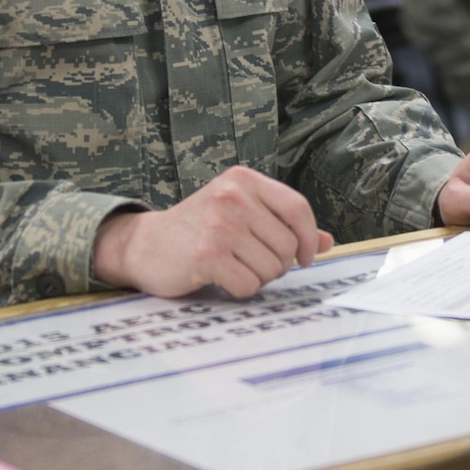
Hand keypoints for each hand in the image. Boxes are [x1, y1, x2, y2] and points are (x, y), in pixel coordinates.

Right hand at [90, 165, 334, 298]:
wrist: (143, 244)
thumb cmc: (197, 229)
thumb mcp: (240, 213)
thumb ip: (282, 223)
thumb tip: (327, 241)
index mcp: (244, 180)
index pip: (297, 208)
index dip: (308, 238)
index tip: (305, 257)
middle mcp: (233, 197)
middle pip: (287, 245)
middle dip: (278, 264)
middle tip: (253, 264)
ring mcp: (220, 225)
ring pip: (271, 268)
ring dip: (259, 277)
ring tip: (234, 268)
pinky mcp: (207, 255)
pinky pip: (248, 285)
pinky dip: (240, 289)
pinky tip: (221, 279)